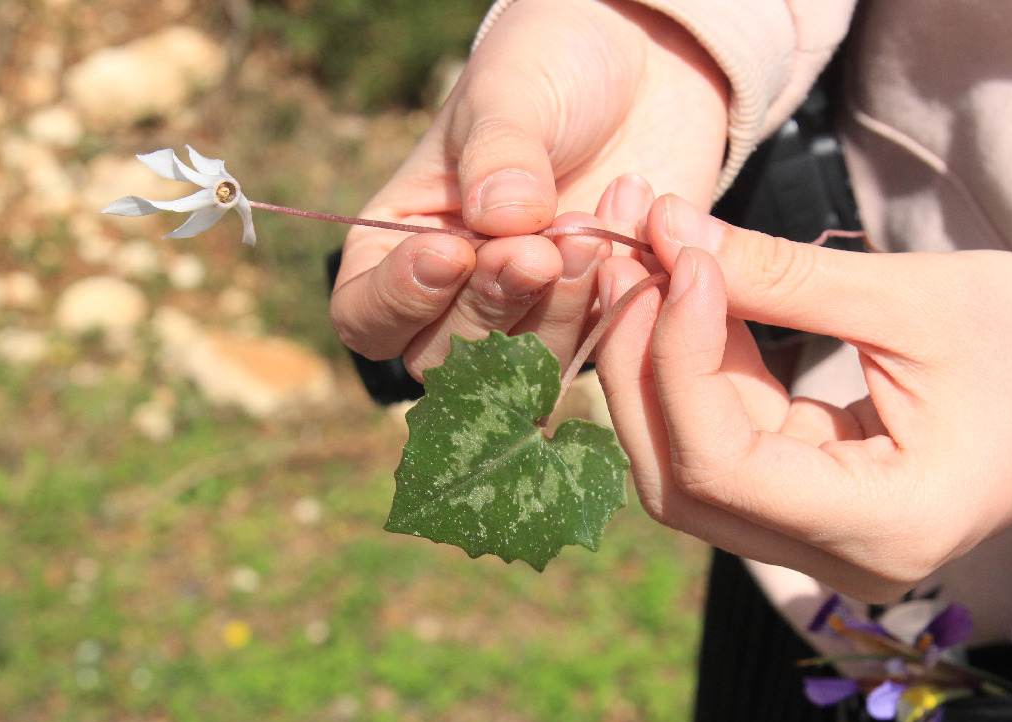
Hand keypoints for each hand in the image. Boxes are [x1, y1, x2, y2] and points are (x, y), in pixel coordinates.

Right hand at [330, 0, 727, 378]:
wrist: (645, 65)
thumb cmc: (552, 70)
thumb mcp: (511, 92)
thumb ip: (498, 151)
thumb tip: (499, 218)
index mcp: (399, 241)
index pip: (366, 315)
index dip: (401, 301)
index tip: (452, 250)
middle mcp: (456, 293)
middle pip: (444, 357)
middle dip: (491, 304)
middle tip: (539, 247)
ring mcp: (528, 313)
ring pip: (523, 366)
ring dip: (559, 307)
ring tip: (593, 227)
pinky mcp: (597, 318)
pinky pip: (598, 346)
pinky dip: (615, 301)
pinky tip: (635, 224)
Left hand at [594, 194, 1011, 601]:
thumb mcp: (912, 299)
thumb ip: (779, 277)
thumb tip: (666, 231)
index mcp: (884, 530)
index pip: (722, 466)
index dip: (676, 355)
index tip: (674, 251)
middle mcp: (838, 559)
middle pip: (680, 479)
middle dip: (640, 359)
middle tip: (629, 249)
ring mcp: (819, 541)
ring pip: (687, 464)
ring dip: (656, 359)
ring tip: (649, 254)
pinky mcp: (812, 503)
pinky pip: (724, 442)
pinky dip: (697, 367)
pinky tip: (690, 290)